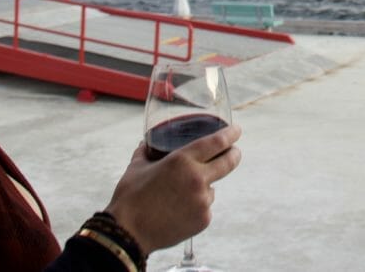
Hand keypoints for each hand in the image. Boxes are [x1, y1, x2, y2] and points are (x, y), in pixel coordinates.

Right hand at [103, 124, 241, 254]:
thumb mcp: (136, 168)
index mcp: (182, 161)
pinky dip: (196, 206)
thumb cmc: (130, 198)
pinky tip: (179, 210)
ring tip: (180, 194)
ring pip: (212, 188)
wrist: (128, 233)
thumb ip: (145, 152)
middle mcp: (197, 179)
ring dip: (204, 186)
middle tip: (234, 151)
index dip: (231, 134)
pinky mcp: (203, 220)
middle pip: (229, 161)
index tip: (237, 130)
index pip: (217, 142)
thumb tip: (145, 144)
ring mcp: (202, 201)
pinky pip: (205, 207)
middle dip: (234, 153)